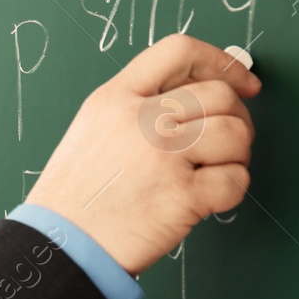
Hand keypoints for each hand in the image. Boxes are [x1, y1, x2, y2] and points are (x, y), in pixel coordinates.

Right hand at [25, 33, 260, 276]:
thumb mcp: (91, 131)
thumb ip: (137, 107)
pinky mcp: (183, 194)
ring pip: (236, 135)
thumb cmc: (75, 197)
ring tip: (211, 172)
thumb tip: (205, 94)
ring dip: (236, 155)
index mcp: (114, 99)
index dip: (221, 62)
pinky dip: (230, 190)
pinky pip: (236, 180)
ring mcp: (164, 156)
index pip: (178, 52)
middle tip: (226, 141)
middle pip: (220, 95)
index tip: (240, 82)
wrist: (58, 247)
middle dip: (237, 117)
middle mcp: (140, 120)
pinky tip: (205, 200)